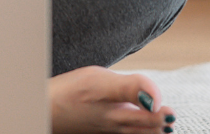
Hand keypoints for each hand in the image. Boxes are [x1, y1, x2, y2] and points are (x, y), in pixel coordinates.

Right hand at [48, 67, 175, 133]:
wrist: (40, 109)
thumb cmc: (66, 93)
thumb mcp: (99, 81)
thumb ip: (130, 87)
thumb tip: (158, 98)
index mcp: (119, 114)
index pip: (151, 118)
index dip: (163, 114)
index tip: (170, 110)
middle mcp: (114, 126)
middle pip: (144, 130)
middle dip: (160, 125)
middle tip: (170, 119)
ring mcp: (103, 130)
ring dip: (148, 131)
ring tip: (160, 127)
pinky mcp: (94, 130)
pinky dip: (133, 132)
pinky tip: (131, 128)